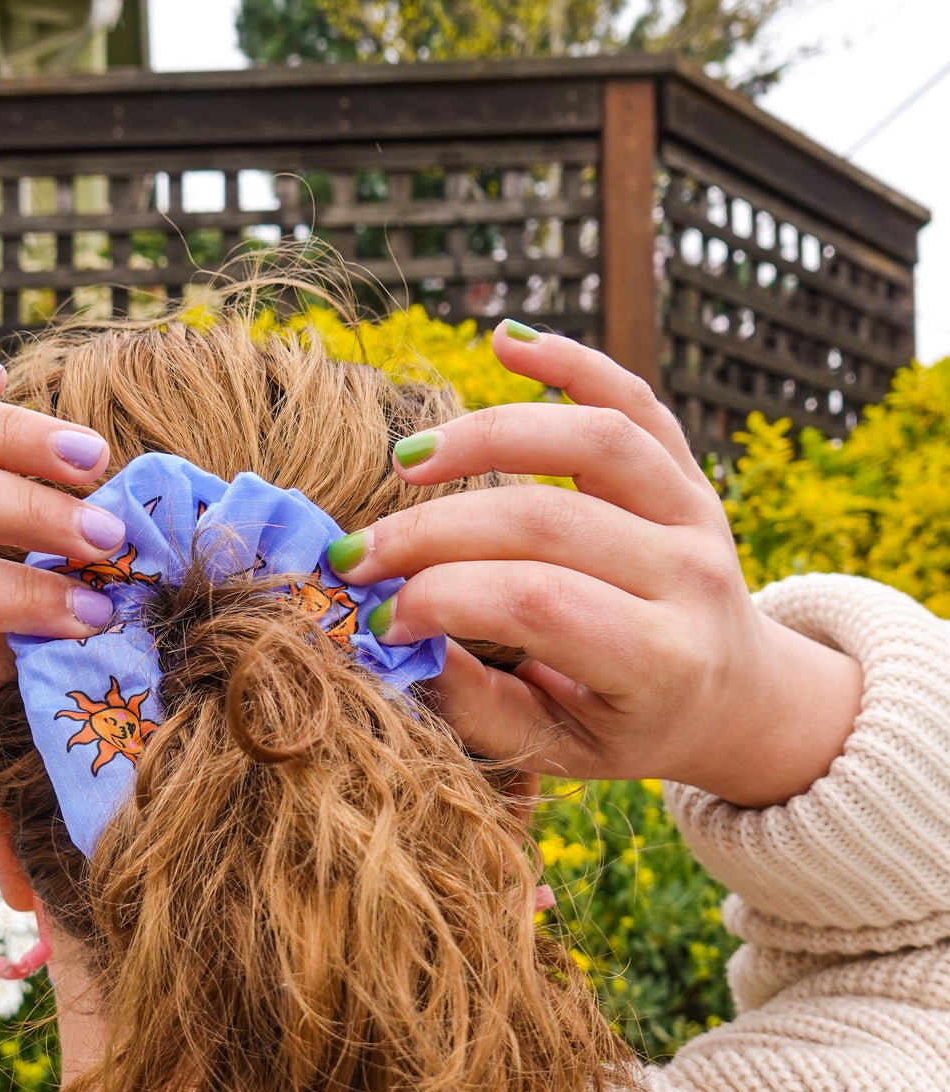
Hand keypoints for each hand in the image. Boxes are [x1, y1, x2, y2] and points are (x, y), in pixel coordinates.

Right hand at [330, 326, 862, 806]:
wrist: (735, 695)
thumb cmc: (629, 726)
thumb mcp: (559, 747)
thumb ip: (478, 704)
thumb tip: (391, 642)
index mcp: (662, 661)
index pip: (535, 603)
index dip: (440, 600)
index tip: (377, 618)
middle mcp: (692, 577)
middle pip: (545, 522)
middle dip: (432, 533)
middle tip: (357, 555)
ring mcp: (698, 513)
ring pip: (595, 438)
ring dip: (488, 437)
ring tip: (408, 462)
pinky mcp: (689, 472)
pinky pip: (636, 398)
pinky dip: (573, 360)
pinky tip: (502, 344)